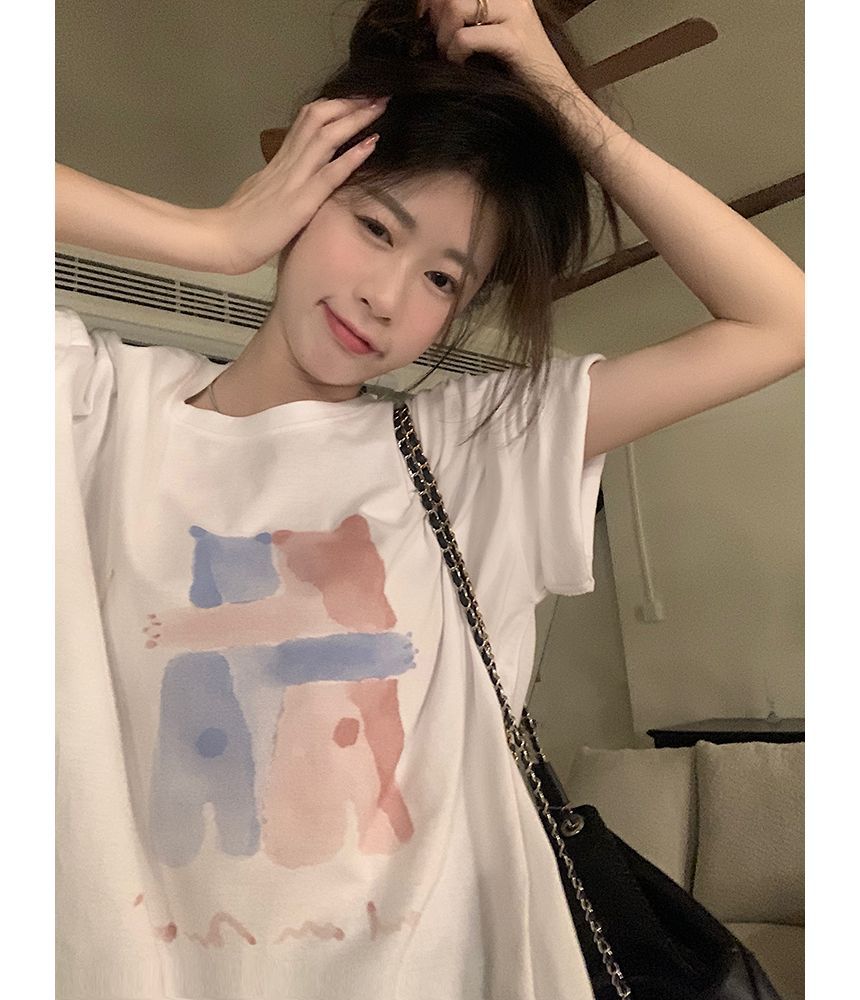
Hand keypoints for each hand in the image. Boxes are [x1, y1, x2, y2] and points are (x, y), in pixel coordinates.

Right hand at [212, 97, 387, 274]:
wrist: (222, 239)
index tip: (356, 100)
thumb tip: (291, 178)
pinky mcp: (301, 202)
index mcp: (281, 160)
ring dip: (356, 119)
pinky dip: (352, 157)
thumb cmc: (240, 222)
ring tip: (379, 107)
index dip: (334, 106)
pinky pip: (329, 174)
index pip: (307, 121)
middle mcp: (289, 162)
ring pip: (326, 136)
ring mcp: (295, 179)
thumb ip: (279, 180)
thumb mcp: (261, 191)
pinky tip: (372, 143)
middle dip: (349, 103)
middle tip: (376, 95)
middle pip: (319, 117)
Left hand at [418, 0, 572, 91]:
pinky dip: (455, 53)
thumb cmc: (518, 69)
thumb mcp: (492, 32)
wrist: (553, 94)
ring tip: (449, 56)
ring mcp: (516, 13)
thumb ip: (470, 16)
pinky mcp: (514, 40)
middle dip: (436, 18)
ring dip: (443, 37)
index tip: (426, 18)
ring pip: (456, 7)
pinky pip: (466, 37)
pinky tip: (461, 66)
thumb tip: (430, 12)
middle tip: (439, 44)